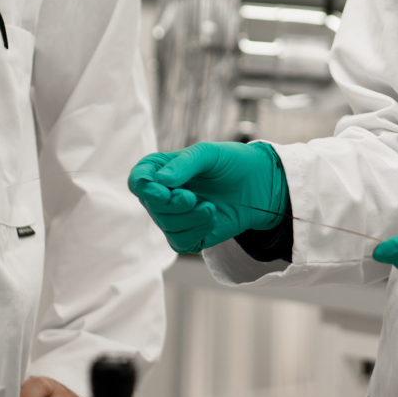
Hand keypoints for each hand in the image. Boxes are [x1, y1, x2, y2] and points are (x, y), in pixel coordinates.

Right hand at [128, 141, 289, 253]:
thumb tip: (160, 181)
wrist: (259, 185)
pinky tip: (210, 217)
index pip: (138, 181)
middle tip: (193, 198)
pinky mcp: (188, 235)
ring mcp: (174, 217)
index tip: (163, 192)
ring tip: (209, 206)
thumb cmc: (232, 163)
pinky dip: (197, 231)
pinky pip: (180, 242)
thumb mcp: (209, 153)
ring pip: (166, 226)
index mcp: (161, 169)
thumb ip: (184, 163)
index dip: (145, 189)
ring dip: (190, 218)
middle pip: (152, 206)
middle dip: (173, 205)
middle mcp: (163, 194)